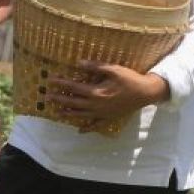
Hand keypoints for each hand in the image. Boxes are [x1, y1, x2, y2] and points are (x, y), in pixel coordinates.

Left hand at [48, 61, 169, 129]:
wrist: (146, 93)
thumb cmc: (130, 80)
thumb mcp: (114, 69)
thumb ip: (96, 67)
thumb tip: (79, 63)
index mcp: (96, 92)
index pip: (74, 87)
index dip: (61, 83)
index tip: (50, 80)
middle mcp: (96, 105)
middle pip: (73, 102)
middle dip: (59, 99)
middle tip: (47, 98)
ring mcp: (102, 114)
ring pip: (81, 115)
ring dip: (68, 113)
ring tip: (57, 113)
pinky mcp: (109, 118)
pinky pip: (95, 125)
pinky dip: (87, 128)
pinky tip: (80, 130)